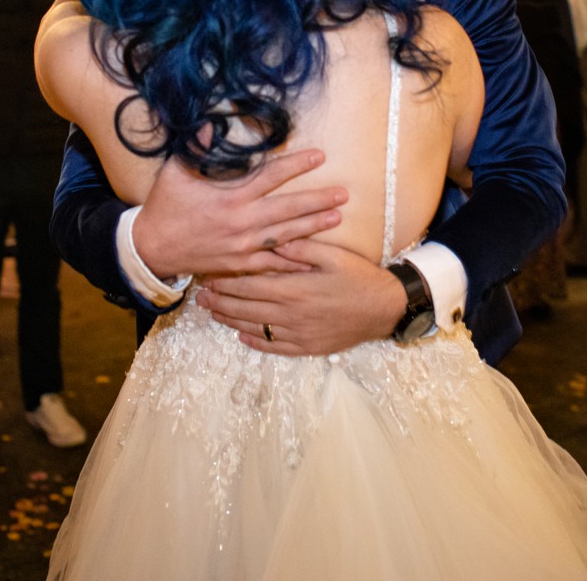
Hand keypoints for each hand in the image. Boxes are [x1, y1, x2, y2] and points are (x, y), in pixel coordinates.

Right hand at [132, 149, 346, 279]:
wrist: (153, 247)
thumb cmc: (167, 205)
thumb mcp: (177, 171)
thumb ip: (197, 147)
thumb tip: (211, 120)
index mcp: (230, 195)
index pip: (271, 176)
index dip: (297, 165)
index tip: (319, 157)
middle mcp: (242, 220)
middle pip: (288, 208)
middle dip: (317, 200)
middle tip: (343, 193)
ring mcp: (243, 244)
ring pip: (286, 235)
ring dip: (313, 226)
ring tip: (337, 217)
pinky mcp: (240, 263)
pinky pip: (272, 263)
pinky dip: (293, 261)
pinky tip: (313, 258)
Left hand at [197, 241, 406, 355]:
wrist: (385, 309)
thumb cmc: (359, 278)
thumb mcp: (332, 255)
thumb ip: (300, 248)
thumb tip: (272, 240)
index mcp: (294, 289)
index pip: (249, 286)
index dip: (226, 282)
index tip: (209, 277)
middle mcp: (291, 314)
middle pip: (245, 309)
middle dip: (220, 302)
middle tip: (201, 297)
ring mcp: (298, 334)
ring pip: (255, 329)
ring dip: (231, 321)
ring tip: (213, 314)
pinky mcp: (307, 347)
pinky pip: (274, 347)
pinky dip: (255, 342)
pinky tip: (243, 336)